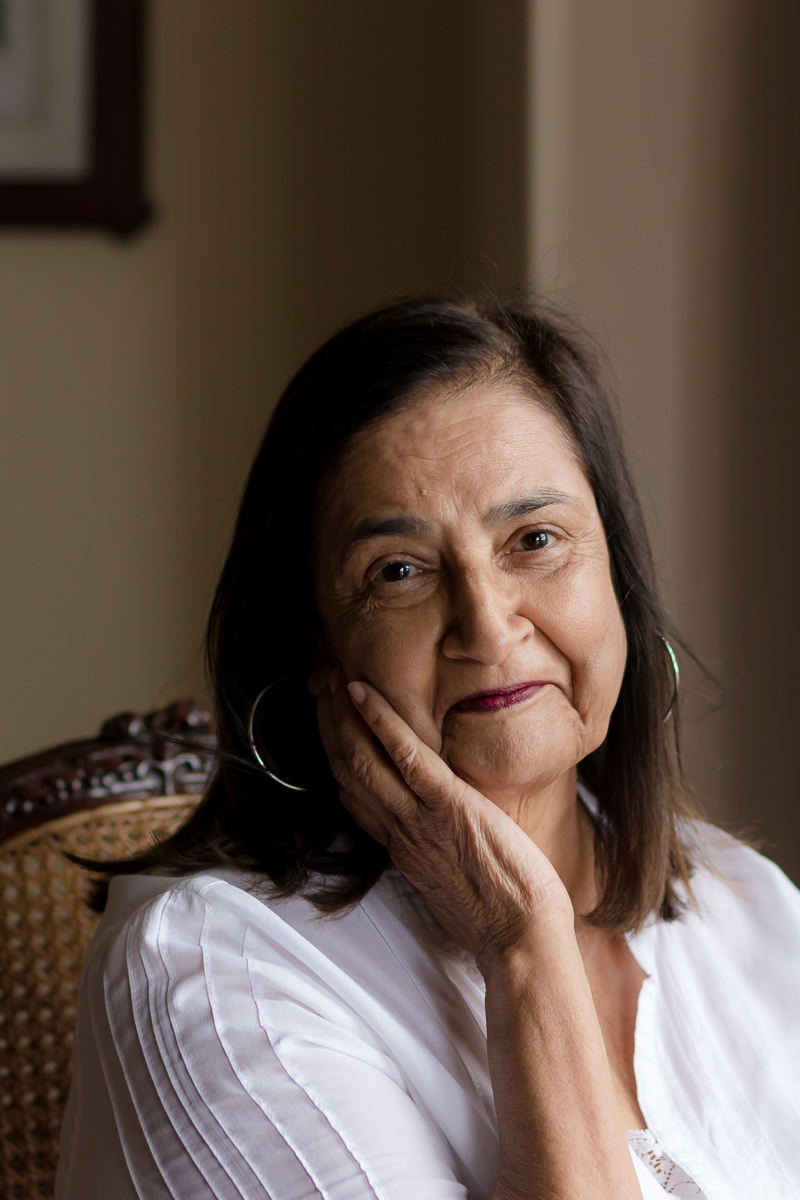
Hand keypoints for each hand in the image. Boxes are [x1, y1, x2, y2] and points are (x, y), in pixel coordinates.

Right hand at [315, 673, 574, 965]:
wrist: (521, 940)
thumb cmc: (500, 920)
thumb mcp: (453, 888)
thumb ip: (439, 859)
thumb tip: (443, 844)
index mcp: (402, 849)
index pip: (354, 798)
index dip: (337, 758)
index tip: (331, 729)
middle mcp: (400, 832)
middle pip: (349, 772)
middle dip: (331, 727)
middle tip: (322, 690)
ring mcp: (420, 819)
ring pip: (364, 761)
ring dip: (344, 716)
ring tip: (334, 681)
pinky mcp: (450, 807)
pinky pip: (407, 757)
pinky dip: (381, 721)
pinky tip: (365, 693)